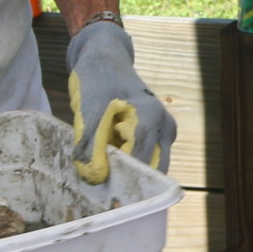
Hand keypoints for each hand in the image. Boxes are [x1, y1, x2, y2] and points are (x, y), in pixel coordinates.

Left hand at [65, 18, 174, 182]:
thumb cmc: (97, 80)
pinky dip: (130, 164)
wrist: (105, 58)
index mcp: (150, 118)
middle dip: (129, 182)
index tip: (102, 192)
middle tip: (103, 190)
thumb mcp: (87, 112)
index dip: (121, 180)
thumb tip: (94, 179)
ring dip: (129, 173)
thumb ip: (90, 147)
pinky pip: (147, 158)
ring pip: (151, 167)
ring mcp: (165, 131)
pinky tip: (110, 160)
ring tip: (104, 172)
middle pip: (152, 170)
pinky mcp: (158, 134)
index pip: (140, 163)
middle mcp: (164, 126)